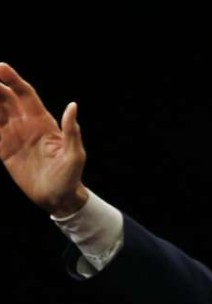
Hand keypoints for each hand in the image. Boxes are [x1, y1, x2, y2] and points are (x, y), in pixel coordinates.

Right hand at [0, 63, 87, 215]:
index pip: (26, 95)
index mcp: (43, 122)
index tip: (1, 67)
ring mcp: (14, 136)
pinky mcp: (4, 150)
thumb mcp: (74, 154)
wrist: (58, 198)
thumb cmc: (71, 176)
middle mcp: (26, 125)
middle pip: (7, 99)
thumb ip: (72, 131)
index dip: (14, 80)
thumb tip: (73, 106)